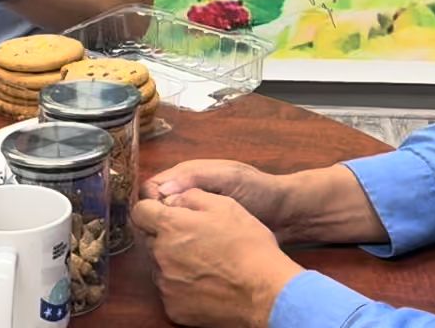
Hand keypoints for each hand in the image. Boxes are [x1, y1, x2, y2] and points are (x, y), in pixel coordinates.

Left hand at [133, 189, 302, 327]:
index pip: (140, 212)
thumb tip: (172, 199)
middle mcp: (160, 255)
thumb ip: (191, 196)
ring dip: (175, 263)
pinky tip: (207, 285)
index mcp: (170, 226)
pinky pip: (171, 292)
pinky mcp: (173, 308)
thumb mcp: (226, 206)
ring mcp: (165, 285)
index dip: (152, 211)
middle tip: (197, 241)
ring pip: (161, 267)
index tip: (165, 215)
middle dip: (167, 238)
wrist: (264, 292)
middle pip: (151, 241)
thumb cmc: (248, 245)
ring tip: (206, 265)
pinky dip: (183, 288)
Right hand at [144, 160, 294, 239]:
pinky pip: (181, 240)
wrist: (285, 214)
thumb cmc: (259, 191)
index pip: (152, 188)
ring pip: (166, 227)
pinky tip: (182, 259)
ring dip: (166, 237)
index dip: (149, 204)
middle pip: (155, 209)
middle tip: (160, 242)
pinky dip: (179, 247)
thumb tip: (161, 190)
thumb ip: (197, 179)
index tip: (153, 222)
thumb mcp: (229, 179)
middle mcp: (185, 194)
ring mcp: (194, 215)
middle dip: (155, 224)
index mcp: (187, 175)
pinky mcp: (203, 234)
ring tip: (171, 253)